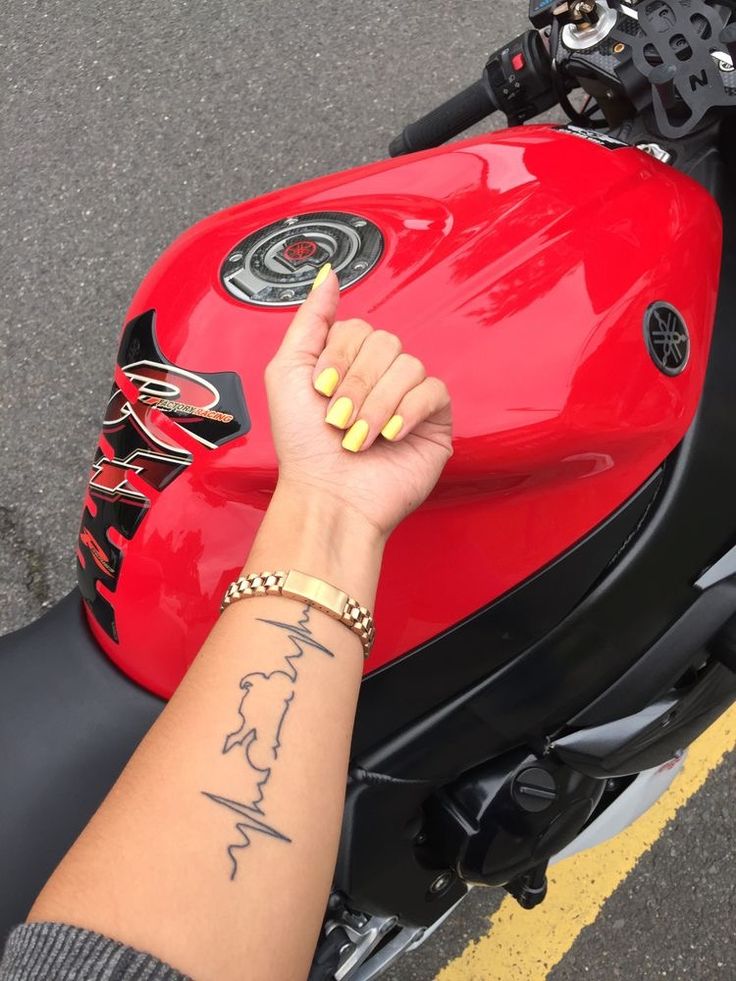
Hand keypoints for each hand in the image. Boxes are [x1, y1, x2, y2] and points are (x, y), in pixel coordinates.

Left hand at [264, 266, 452, 540]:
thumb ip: (309, 320)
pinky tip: (388, 435)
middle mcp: (378, 377)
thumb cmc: (303, 449)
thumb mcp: (286, 372)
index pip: (357, 327)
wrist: (328, 498)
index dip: (337, 358)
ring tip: (358, 435)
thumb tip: (329, 275)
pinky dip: (407, 411)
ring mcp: (407, 397)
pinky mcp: (433, 420)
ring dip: (376, 404)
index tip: (320, 391)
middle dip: (355, 384)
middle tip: (338, 419)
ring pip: (408, 365)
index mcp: (347, 363)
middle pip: (384, 342)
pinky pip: (433, 390)